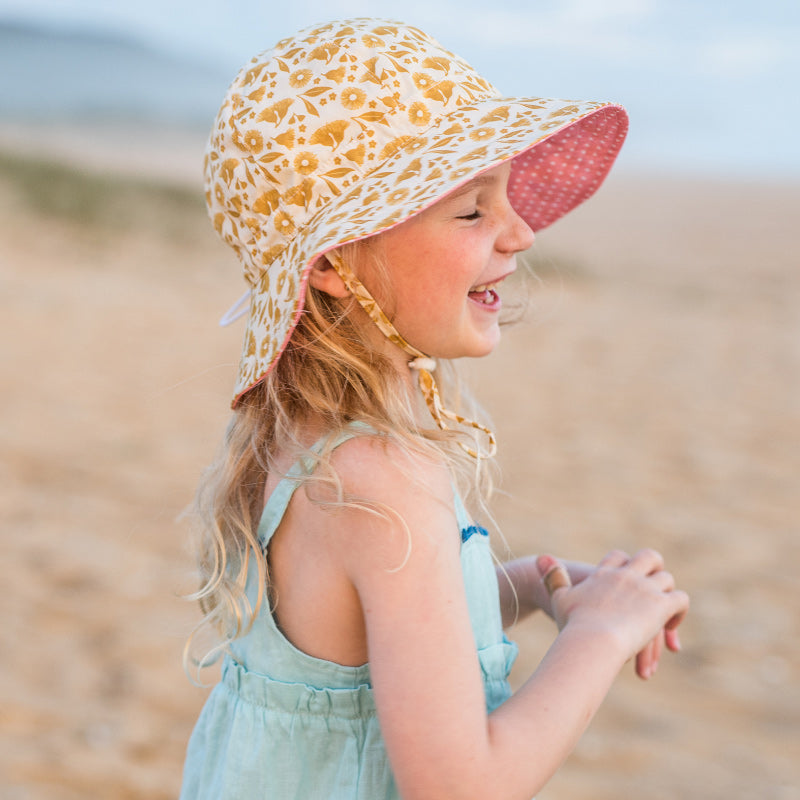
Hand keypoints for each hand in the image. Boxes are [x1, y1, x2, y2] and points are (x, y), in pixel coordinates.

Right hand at [537, 549, 688, 678]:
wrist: (593, 639)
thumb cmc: (573, 624)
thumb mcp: (558, 598)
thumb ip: (553, 577)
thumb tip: (539, 557)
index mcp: (603, 574)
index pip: (617, 557)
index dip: (623, 564)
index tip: (625, 576)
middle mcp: (627, 576)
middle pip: (648, 557)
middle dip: (654, 568)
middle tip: (654, 586)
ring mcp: (645, 588)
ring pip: (667, 578)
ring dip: (667, 593)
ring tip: (665, 613)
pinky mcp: (661, 604)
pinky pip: (680, 599)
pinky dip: (680, 611)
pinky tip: (672, 626)